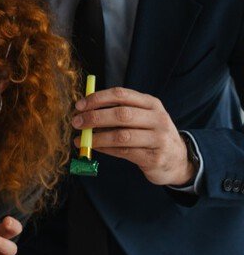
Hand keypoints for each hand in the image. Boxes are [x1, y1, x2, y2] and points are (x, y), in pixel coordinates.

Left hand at [72, 86, 194, 185]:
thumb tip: (84, 112)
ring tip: (80, 140)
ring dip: (96, 137)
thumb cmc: (151, 135)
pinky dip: (105, 149)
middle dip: (94, 117)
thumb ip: (117, 112)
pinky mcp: (154, 158)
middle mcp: (157, 118)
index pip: (121, 94)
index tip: (79, 106)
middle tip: (76, 123)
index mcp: (151, 103)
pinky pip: (124, 152)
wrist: (178, 160)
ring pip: (121, 136)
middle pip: (121, 114)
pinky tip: (94, 148)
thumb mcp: (141, 118)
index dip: (97, 98)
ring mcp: (158, 139)